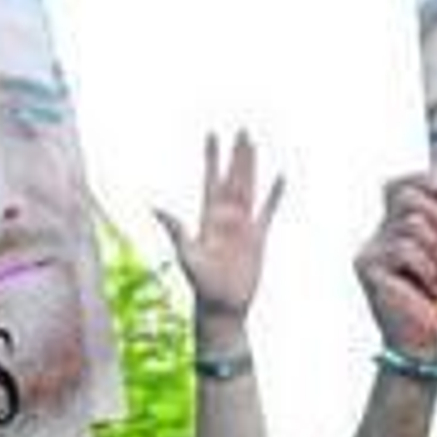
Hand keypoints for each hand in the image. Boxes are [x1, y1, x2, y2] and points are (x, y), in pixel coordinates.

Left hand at [156, 130, 283, 328]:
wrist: (222, 306)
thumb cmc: (201, 285)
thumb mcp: (187, 255)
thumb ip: (176, 230)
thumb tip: (156, 207)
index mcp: (207, 219)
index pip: (211, 180)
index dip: (212, 158)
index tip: (213, 135)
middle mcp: (225, 218)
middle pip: (233, 179)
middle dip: (237, 155)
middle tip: (242, 130)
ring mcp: (242, 227)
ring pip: (249, 189)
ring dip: (252, 168)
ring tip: (255, 146)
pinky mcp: (258, 239)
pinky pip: (268, 212)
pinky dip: (275, 195)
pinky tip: (280, 178)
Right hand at [356, 175, 436, 360]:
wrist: (424, 349)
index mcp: (396, 230)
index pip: (400, 186)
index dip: (425, 183)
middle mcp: (378, 237)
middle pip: (406, 197)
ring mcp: (370, 252)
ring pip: (410, 224)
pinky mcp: (368, 268)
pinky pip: (404, 249)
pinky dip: (427, 268)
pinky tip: (432, 290)